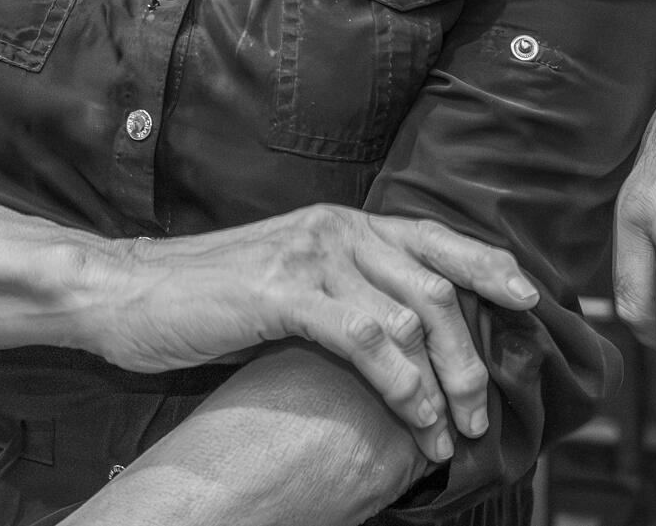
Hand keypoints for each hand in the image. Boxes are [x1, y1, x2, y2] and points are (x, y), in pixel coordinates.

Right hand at [73, 206, 535, 464]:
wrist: (126, 293)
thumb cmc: (205, 299)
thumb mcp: (288, 285)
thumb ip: (341, 294)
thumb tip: (396, 337)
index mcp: (343, 223)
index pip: (436, 238)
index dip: (487, 267)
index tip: (529, 299)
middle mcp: (339, 228)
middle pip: (437, 284)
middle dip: (471, 353)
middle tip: (481, 410)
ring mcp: (314, 255)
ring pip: (411, 314)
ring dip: (440, 381)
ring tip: (447, 432)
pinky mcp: (287, 291)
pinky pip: (367, 336)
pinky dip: (401, 380)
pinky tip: (413, 413)